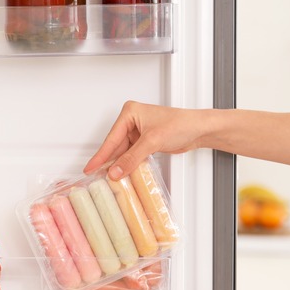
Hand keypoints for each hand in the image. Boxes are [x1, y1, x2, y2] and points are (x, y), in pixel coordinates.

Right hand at [84, 101, 210, 179]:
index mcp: (130, 112)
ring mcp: (138, 131)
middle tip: (97, 175)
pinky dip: (129, 164)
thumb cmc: (181, 124)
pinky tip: (124, 172)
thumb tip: (116, 171)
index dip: (101, 155)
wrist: (199, 129)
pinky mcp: (145, 141)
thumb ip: (132, 158)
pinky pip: (132, 154)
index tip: (90, 167)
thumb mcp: (152, 141)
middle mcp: (132, 120)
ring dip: (120, 164)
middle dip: (109, 161)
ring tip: (110, 177)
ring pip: (123, 152)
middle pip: (116, 145)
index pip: (111, 138)